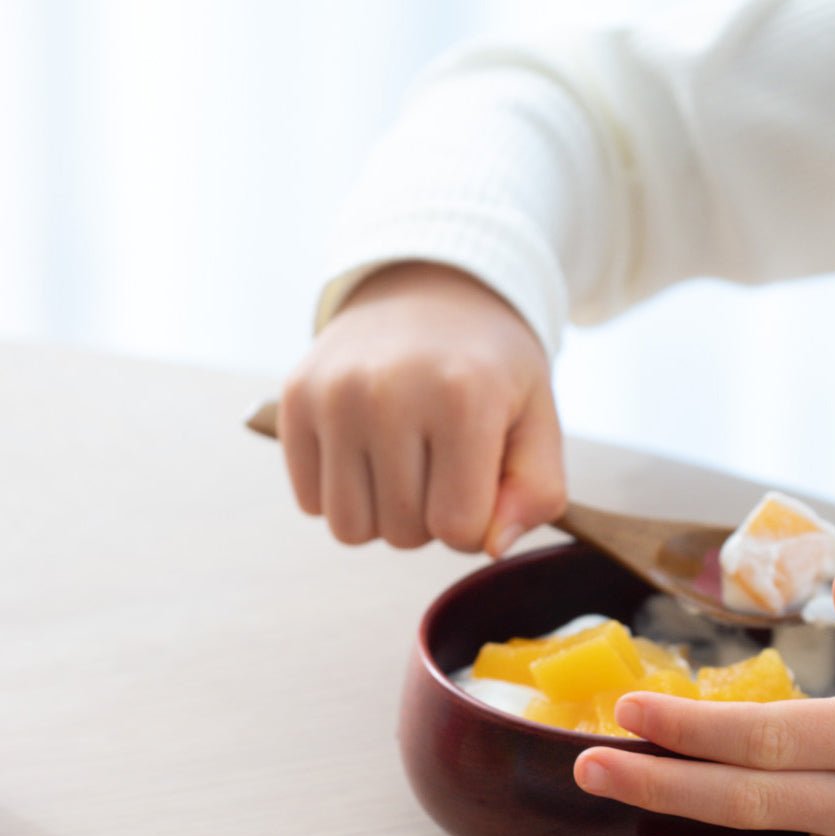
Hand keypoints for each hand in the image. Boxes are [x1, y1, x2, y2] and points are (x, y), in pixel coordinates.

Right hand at [279, 261, 564, 554]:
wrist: (428, 289)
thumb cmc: (490, 369)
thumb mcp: (538, 420)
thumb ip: (536, 492)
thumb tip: (493, 546)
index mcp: (463, 397)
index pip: (457, 528)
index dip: (476, 523)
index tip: (481, 483)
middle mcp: (389, 392)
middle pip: (403, 534)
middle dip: (430, 518)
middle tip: (443, 463)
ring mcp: (333, 394)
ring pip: (350, 528)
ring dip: (383, 514)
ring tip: (405, 463)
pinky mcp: (295, 398)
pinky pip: (311, 503)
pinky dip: (342, 492)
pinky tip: (368, 450)